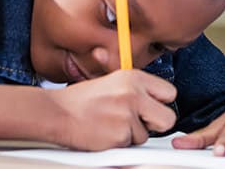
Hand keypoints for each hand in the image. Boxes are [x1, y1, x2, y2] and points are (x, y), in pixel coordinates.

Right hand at [47, 69, 176, 150]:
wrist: (55, 112)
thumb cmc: (80, 100)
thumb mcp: (112, 82)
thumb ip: (136, 90)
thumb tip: (156, 103)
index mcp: (134, 78)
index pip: (170, 93)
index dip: (161, 104)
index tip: (151, 109)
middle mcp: (134, 94)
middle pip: (168, 118)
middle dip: (156, 125)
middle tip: (138, 124)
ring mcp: (127, 115)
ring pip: (145, 136)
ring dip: (130, 135)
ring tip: (109, 125)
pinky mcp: (119, 135)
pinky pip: (129, 146)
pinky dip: (118, 144)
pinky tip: (103, 133)